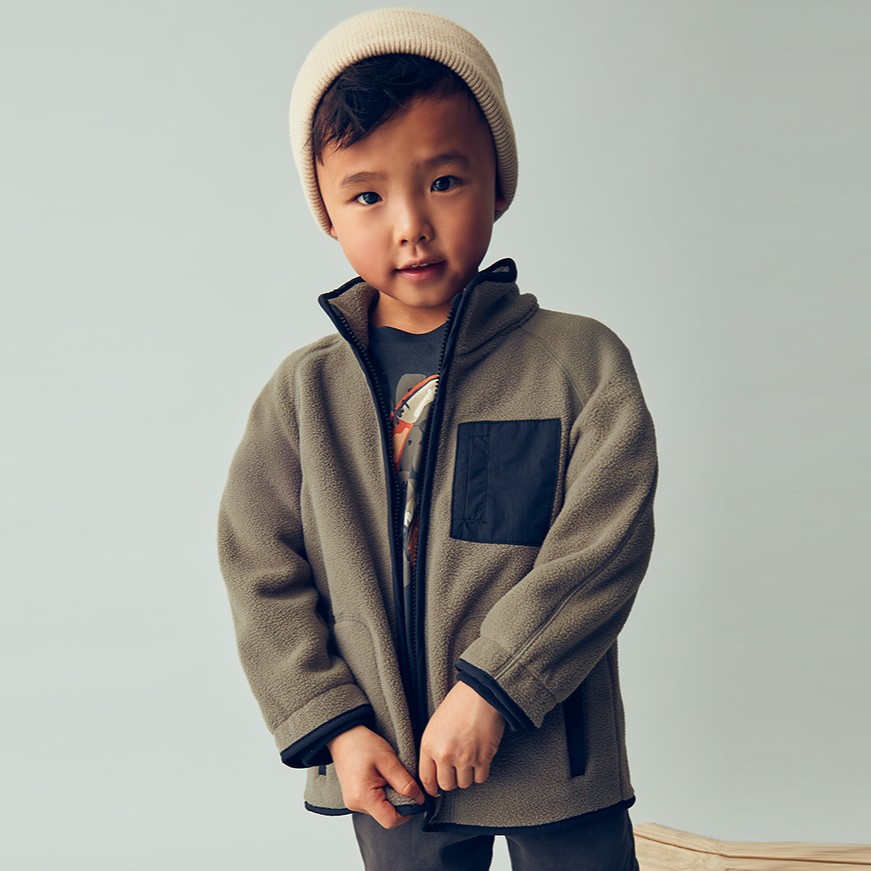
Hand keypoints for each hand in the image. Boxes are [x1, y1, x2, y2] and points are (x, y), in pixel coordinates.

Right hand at [327, 725, 424, 828]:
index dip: (407, 811)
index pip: (391, 820)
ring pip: (381, 810)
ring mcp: (354, 802)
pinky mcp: (355, 798)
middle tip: (398, 779)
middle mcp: (356, 804)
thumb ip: (405, 783)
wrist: (343, 736)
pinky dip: (382, 793)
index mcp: (363, 797)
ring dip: (390, 796)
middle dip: (399, 800)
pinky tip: (380, 777)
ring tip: (387, 775)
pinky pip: (374, 803)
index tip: (414, 795)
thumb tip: (419, 799)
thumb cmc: (362, 744)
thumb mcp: (388, 760)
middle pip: (386, 816)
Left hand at [418, 681, 504, 795]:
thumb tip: (435, 770)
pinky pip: (480, 778)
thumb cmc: (458, 704)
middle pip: (447, 785)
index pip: (427, 779)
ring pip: (464, 783)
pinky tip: (479, 760)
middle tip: (456, 771)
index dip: (432, 788)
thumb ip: (433, 748)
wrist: (480, 693)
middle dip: (452, 780)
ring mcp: (465, 757)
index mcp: (429, 745)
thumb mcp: (435, 725)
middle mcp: (445, 754)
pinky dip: (480, 772)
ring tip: (468, 761)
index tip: (436, 790)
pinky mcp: (483, 757)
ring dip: (467, 776)